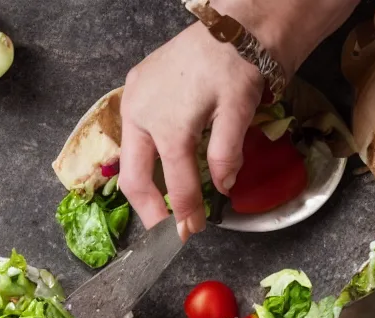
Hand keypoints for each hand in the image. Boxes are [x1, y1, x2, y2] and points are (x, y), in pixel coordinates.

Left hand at [120, 0, 359, 237]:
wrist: (245, 24)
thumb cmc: (209, 63)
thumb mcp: (170, 96)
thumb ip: (163, 135)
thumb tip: (172, 185)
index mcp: (135, 104)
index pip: (129, 167)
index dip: (143, 205)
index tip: (158, 227)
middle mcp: (151, 103)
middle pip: (142, 175)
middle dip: (158, 215)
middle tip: (175, 236)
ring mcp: (187, 99)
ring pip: (179, 166)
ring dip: (189, 203)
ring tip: (198, 222)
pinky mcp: (226, 96)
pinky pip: (222, 151)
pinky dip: (224, 173)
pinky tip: (227, 182)